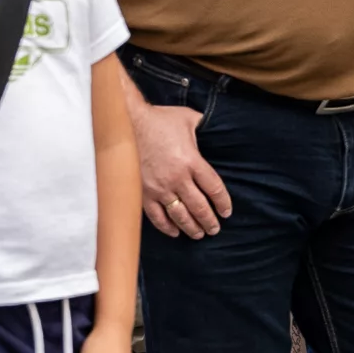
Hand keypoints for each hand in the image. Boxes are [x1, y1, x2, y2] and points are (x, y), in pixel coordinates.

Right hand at [134, 98, 231, 237]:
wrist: (127, 124)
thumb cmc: (158, 120)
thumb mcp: (188, 118)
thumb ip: (203, 126)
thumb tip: (214, 128)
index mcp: (192, 161)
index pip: (214, 189)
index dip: (223, 203)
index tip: (226, 212)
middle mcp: (178, 178)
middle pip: (200, 207)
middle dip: (210, 221)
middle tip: (215, 228)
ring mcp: (160, 188)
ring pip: (180, 216)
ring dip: (192, 228)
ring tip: (199, 234)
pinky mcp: (143, 193)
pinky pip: (157, 216)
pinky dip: (167, 227)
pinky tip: (174, 232)